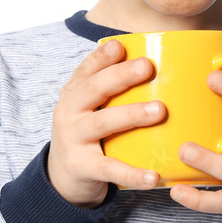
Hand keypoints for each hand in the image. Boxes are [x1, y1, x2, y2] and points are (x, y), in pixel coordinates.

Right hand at [47, 39, 165, 208]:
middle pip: (94, 89)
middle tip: (147, 67)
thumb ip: (112, 90)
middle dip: (120, 76)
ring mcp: (73, 139)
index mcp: (73, 94)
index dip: (102, 56)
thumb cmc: (88, 135)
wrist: (62, 177)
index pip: (86, 70)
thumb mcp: (90, 109)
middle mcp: (69, 112)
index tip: (121, 45)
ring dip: (131, 114)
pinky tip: (153, 176)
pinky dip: (132, 173)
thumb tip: (156, 66)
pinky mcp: (81, 166)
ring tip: (159, 110)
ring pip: (102, 123)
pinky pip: (109, 169)